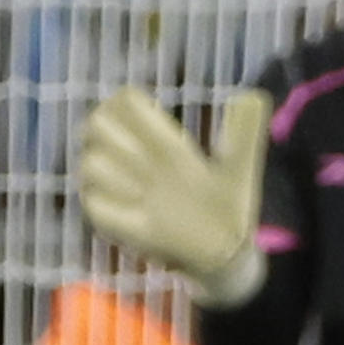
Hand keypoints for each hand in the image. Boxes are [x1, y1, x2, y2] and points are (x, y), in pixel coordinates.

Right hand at [79, 87, 270, 306]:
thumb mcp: (240, 165)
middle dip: (119, 137)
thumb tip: (254, 96)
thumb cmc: (227, 202)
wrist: (223, 248)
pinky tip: (140, 212)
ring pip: (89, 162)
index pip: (123, 102)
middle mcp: (133, 158)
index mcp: (162, 139)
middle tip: (151, 161)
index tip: (160, 131)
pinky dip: (115, 205)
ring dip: (119, 174)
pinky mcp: (109, 219)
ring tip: (148, 190)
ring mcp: (117, 188)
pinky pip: (93, 202)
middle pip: (95, 123)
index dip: (128, 104)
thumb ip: (245, 131)